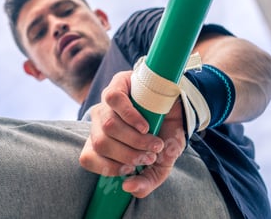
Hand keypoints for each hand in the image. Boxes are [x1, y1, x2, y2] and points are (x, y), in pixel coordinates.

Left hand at [79, 71, 185, 197]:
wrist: (182, 109)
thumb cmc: (165, 136)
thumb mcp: (160, 164)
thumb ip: (146, 181)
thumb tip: (128, 187)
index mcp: (103, 141)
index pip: (88, 158)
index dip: (108, 167)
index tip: (131, 170)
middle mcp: (100, 122)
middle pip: (100, 143)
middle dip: (128, 155)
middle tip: (150, 156)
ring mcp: (107, 102)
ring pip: (108, 125)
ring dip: (135, 139)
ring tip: (154, 142)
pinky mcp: (118, 83)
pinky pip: (114, 100)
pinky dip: (131, 117)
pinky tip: (145, 125)